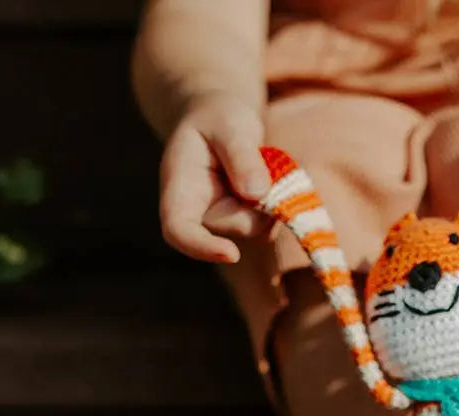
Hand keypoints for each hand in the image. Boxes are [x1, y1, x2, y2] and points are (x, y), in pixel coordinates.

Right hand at [159, 92, 272, 262]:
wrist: (223, 123)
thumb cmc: (219, 119)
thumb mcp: (229, 124)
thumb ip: (240, 154)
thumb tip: (257, 193)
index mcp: (179, 189)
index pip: (178, 230)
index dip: (202, 247)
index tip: (232, 254)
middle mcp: (198, 214)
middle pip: (234, 227)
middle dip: (257, 200)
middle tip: (262, 157)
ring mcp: (224, 224)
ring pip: (258, 228)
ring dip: (271, 198)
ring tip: (260, 162)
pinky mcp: (247, 225)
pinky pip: (273, 224)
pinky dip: (280, 202)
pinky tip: (268, 177)